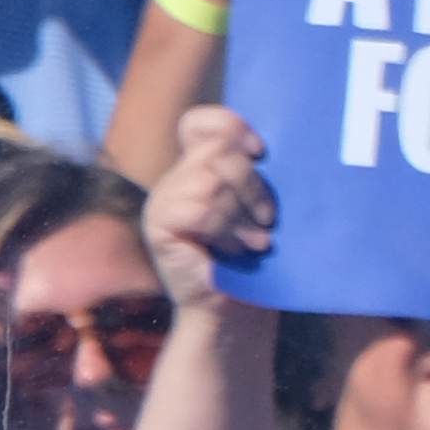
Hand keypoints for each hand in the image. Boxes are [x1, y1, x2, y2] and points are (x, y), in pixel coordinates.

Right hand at [137, 107, 270, 305]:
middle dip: (252, 186)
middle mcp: (176, 179)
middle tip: (266, 220)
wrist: (232, 308)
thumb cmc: (251, 255)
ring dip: (241, 215)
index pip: (200, 122)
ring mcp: (162, 200)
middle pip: (217, 151)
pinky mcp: (158, 224)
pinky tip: (236, 250)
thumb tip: (271, 147)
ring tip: (255, 242)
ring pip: (211, 181)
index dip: (231, 126)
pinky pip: (200, 208)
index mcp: (198, 168)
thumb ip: (253, 173)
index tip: (261, 152)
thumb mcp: (256, 205)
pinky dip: (225, 229)